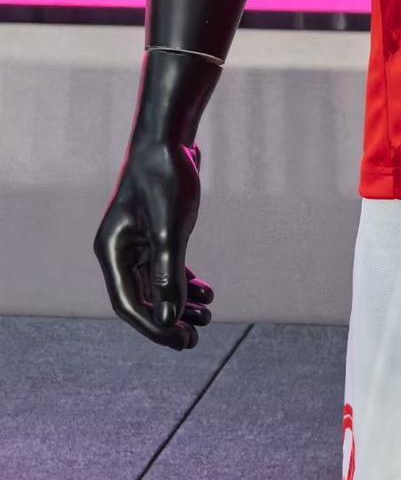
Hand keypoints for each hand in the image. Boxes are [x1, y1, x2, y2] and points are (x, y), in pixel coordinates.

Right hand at [94, 137, 213, 349]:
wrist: (168, 138)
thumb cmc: (165, 179)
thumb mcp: (171, 230)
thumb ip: (168, 276)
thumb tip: (169, 321)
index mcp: (112, 252)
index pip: (129, 305)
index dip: (155, 327)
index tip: (183, 341)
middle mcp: (119, 251)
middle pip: (142, 300)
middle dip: (169, 320)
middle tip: (196, 338)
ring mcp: (136, 242)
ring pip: (156, 286)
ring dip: (180, 303)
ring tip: (208, 317)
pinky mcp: (154, 234)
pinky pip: (166, 268)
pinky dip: (185, 281)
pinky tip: (207, 293)